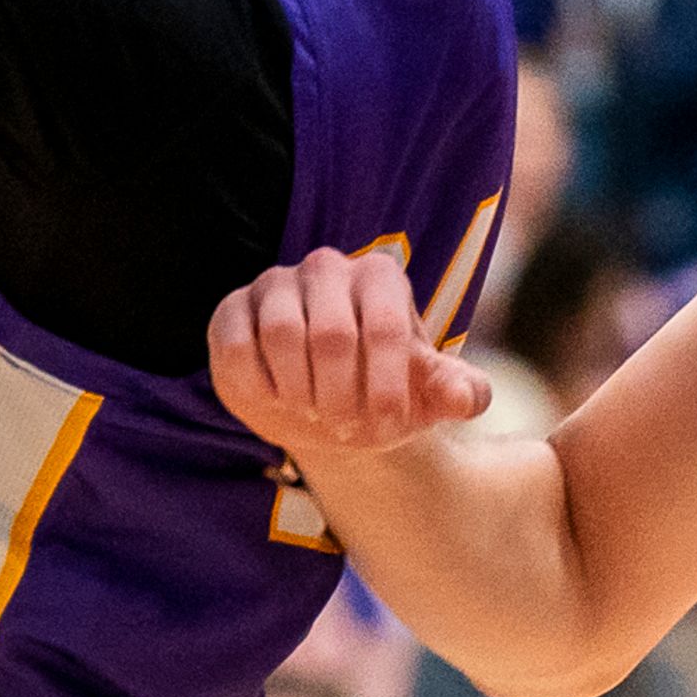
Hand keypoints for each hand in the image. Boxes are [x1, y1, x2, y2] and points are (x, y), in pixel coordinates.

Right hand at [207, 244, 492, 456]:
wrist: (330, 405)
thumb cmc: (384, 390)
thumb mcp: (428, 397)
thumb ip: (459, 392)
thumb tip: (465, 397)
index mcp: (380, 277)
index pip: (384, 328)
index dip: (385, 388)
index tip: (387, 429)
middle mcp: (327, 267)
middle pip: (330, 334)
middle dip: (340, 396)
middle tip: (345, 428)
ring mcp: (275, 284)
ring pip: (280, 334)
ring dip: (299, 392)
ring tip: (313, 414)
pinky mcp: (231, 309)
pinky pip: (234, 345)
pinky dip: (257, 385)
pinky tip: (276, 399)